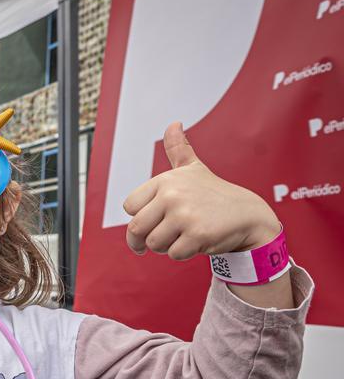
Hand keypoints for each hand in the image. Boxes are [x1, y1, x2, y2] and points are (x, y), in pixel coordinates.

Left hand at [123, 123, 281, 260]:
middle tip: (156, 241)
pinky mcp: (197, 235)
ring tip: (182, 236)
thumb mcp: (193, 168)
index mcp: (165, 181)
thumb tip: (173, 123)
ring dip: (165, 247)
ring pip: (153, 244)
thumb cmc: (214, 193)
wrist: (249, 214)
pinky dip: (183, 253)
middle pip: (136, 228)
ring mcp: (184, 215)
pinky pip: (173, 254)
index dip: (140, 217)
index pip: (129, 206)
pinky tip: (196, 241)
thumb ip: (178, 148)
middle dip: (143, 240)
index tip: (152, 219)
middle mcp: (172, 195)